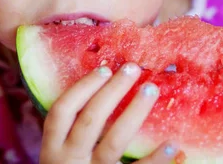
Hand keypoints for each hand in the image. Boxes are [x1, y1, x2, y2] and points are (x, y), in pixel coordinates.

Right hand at [40, 62, 177, 163]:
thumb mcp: (64, 158)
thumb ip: (76, 133)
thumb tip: (106, 88)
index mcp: (52, 151)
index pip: (61, 111)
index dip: (82, 87)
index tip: (103, 69)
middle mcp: (68, 163)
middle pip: (90, 119)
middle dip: (112, 90)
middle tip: (133, 68)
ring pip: (114, 141)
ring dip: (134, 111)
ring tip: (151, 89)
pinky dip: (155, 159)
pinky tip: (170, 145)